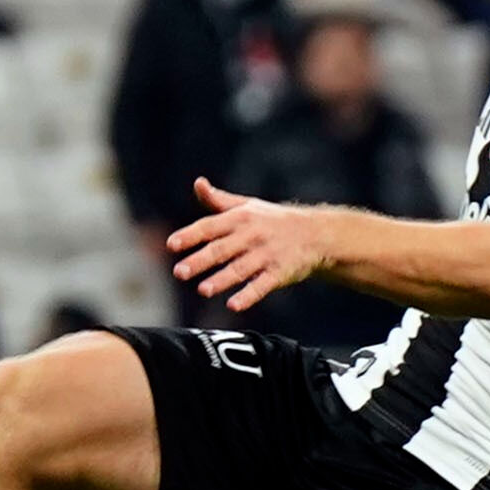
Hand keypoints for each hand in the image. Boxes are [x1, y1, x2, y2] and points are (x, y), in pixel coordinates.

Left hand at [167, 177, 331, 310]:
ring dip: (221, 280)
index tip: (172, 244)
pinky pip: (262, 285)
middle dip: (200, 261)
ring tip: (202, 290)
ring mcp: (267, 254)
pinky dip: (248, 295)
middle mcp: (252, 235)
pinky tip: (233, 305)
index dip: (190, 235)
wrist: (316, 234)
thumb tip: (198, 184)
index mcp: (240, 218)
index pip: (210, 226)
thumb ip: (219, 200)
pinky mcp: (281, 272)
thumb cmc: (274, 220)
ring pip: (240, 269)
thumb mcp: (248, 206)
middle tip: (179, 272)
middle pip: (221, 249)